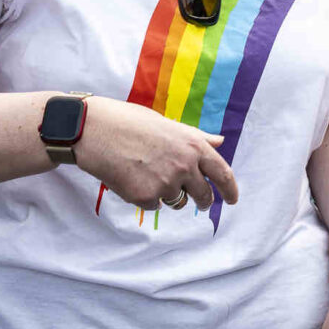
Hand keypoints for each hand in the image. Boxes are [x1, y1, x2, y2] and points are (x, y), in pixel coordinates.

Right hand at [72, 97, 238, 213]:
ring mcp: (165, 183)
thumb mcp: (170, 125)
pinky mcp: (145, 197)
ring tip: (149, 173)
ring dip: (170, 194)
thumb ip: (197, 138)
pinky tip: (132, 178)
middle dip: (203, 200)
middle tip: (199, 201)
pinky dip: (146, 197)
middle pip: (203, 195)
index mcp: (194, 145)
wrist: (96, 130)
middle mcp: (185, 166)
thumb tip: (220, 142)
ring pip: (178, 202)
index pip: (222, 174)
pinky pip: (154, 206)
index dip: (230, 190)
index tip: (232, 200)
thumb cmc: (132, 122)